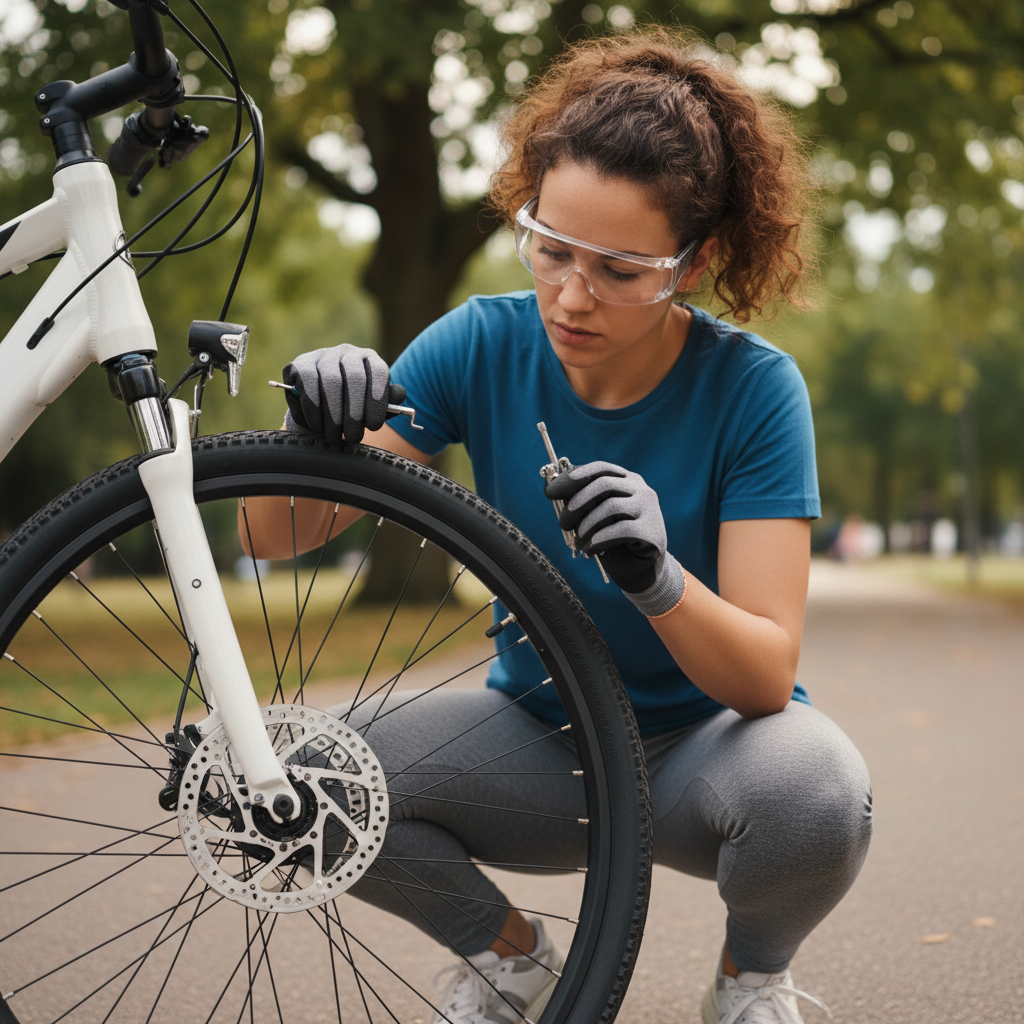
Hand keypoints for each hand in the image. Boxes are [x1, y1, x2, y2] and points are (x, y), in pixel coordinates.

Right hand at [282, 344, 404, 445]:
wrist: (318, 406)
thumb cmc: (350, 407)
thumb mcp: (371, 407)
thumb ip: (387, 403)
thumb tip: (400, 394)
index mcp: (370, 359)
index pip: (379, 372)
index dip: (378, 399)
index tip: (374, 425)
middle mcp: (348, 352)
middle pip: (355, 378)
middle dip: (355, 413)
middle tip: (354, 437)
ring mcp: (324, 355)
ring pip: (331, 382)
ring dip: (334, 415)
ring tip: (336, 437)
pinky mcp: (301, 363)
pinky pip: (308, 383)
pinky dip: (314, 408)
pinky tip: (318, 426)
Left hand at [544, 461, 685, 615]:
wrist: (641, 571)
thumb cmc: (614, 540)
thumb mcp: (595, 517)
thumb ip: (579, 502)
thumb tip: (549, 487)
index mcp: (628, 481)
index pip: (601, 469)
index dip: (574, 477)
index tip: (551, 492)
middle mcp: (642, 490)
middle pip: (604, 484)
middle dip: (577, 503)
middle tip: (563, 523)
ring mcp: (650, 509)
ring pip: (611, 506)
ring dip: (587, 525)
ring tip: (578, 542)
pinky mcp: (651, 531)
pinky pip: (621, 530)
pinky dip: (599, 539)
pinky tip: (590, 550)